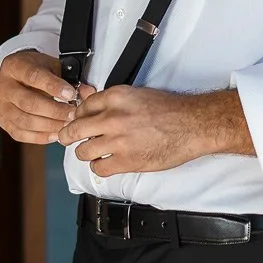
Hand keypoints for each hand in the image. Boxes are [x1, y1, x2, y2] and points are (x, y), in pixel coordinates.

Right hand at [0, 49, 78, 143]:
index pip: (33, 76)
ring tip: (67, 125)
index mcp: (14, 66)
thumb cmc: (36, 69)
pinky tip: (54, 134)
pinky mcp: (2, 121)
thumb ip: (70, 78)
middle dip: (54, 111)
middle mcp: (3, 86)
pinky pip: (20, 133)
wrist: (18, 74)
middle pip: (28, 103)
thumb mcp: (52, 66)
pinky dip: (39, 137)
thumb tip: (88, 92)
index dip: (53, 87)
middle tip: (73, 114)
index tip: (71, 94)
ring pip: (24, 121)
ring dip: (49, 126)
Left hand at [58, 87, 252, 176]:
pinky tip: (107, 162)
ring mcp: (118, 141)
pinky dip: (100, 167)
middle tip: (69, 139)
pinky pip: (98, 168)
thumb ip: (112, 101)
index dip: (78, 115)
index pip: (83, 107)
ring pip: (83, 151)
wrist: (193, 125)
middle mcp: (113, 118)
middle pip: (74, 130)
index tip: (79, 121)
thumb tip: (89, 100)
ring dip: (86, 153)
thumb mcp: (138, 95)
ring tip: (94, 152)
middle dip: (68, 135)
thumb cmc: (170, 109)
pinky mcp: (126, 161)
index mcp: (116, 97)